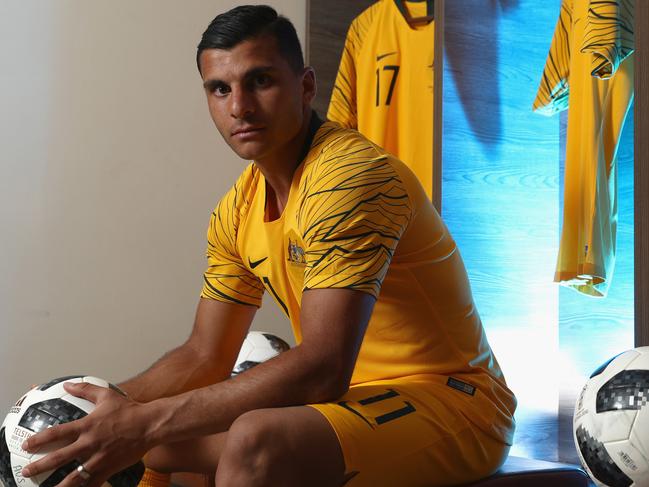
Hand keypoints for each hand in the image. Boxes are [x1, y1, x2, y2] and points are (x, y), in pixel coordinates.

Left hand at [21, 382, 150, 486]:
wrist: (150, 425)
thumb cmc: (129, 409)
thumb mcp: (107, 395)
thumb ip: (86, 389)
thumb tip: (68, 384)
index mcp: (87, 426)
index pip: (57, 433)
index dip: (39, 439)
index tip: (27, 445)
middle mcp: (90, 444)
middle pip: (59, 458)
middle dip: (40, 466)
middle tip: (27, 471)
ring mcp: (99, 458)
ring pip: (74, 476)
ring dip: (59, 485)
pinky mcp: (109, 468)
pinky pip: (93, 483)